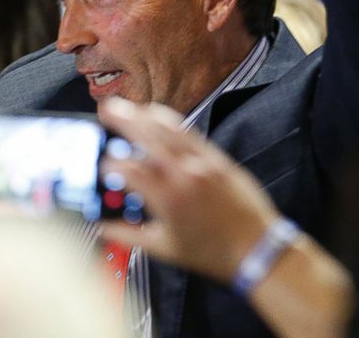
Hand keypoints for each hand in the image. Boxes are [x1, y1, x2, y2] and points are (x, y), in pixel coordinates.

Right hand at [97, 97, 278, 282]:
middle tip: (105, 109)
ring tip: (127, 105)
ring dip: (144, 114)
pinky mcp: (217, 158)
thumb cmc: (213, 253)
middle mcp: (183, 175)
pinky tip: (157, 114)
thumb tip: (102, 229)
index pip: (130, 170)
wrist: (257, 249)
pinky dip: (170, 121)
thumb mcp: (164, 249)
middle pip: (147, 137)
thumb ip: (128, 236)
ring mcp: (202, 163)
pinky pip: (190, 132)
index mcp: (167, 199)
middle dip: (123, 120)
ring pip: (168, 129)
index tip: (101, 165)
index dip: (110, 164)